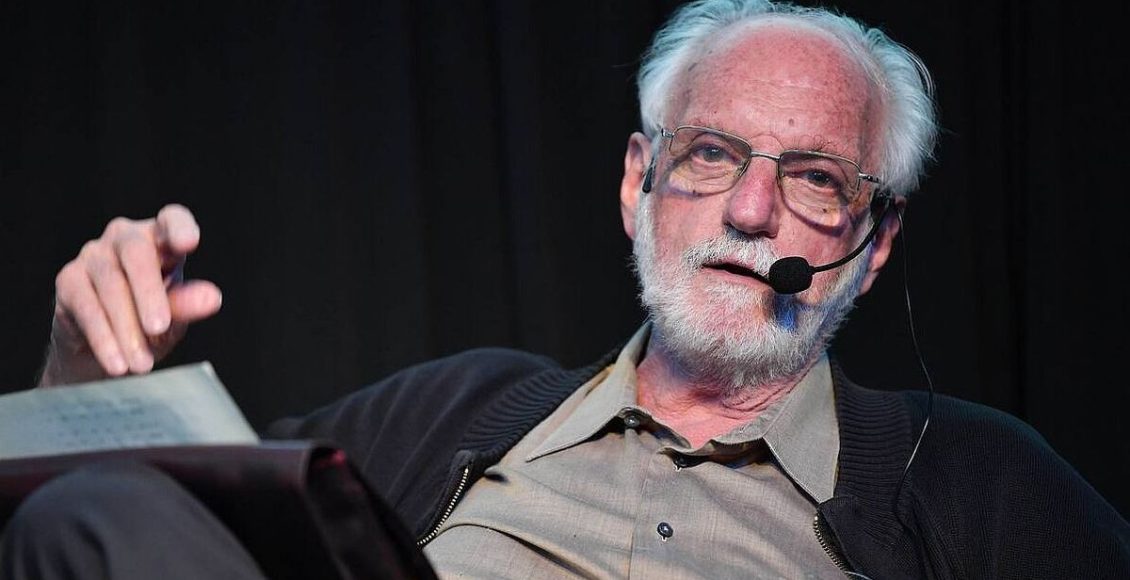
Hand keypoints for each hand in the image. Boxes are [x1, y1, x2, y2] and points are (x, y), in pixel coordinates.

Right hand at [38, 203, 222, 386]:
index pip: (172, 219)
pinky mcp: (69, 280)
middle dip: (149, 293)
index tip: (188, 244)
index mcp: (161, 239)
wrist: (106, 350)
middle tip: (159, 328)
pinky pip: (86, 306)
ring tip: (141, 364)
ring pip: (110, 284)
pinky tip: (117, 363)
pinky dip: (103, 337)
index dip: (179, 227)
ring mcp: (94, 256)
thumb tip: (212, 297)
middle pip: (137, 253)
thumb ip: (188, 304)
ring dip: (126, 327)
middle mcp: (125, 238)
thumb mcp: (175, 317)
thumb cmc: (148, 322)